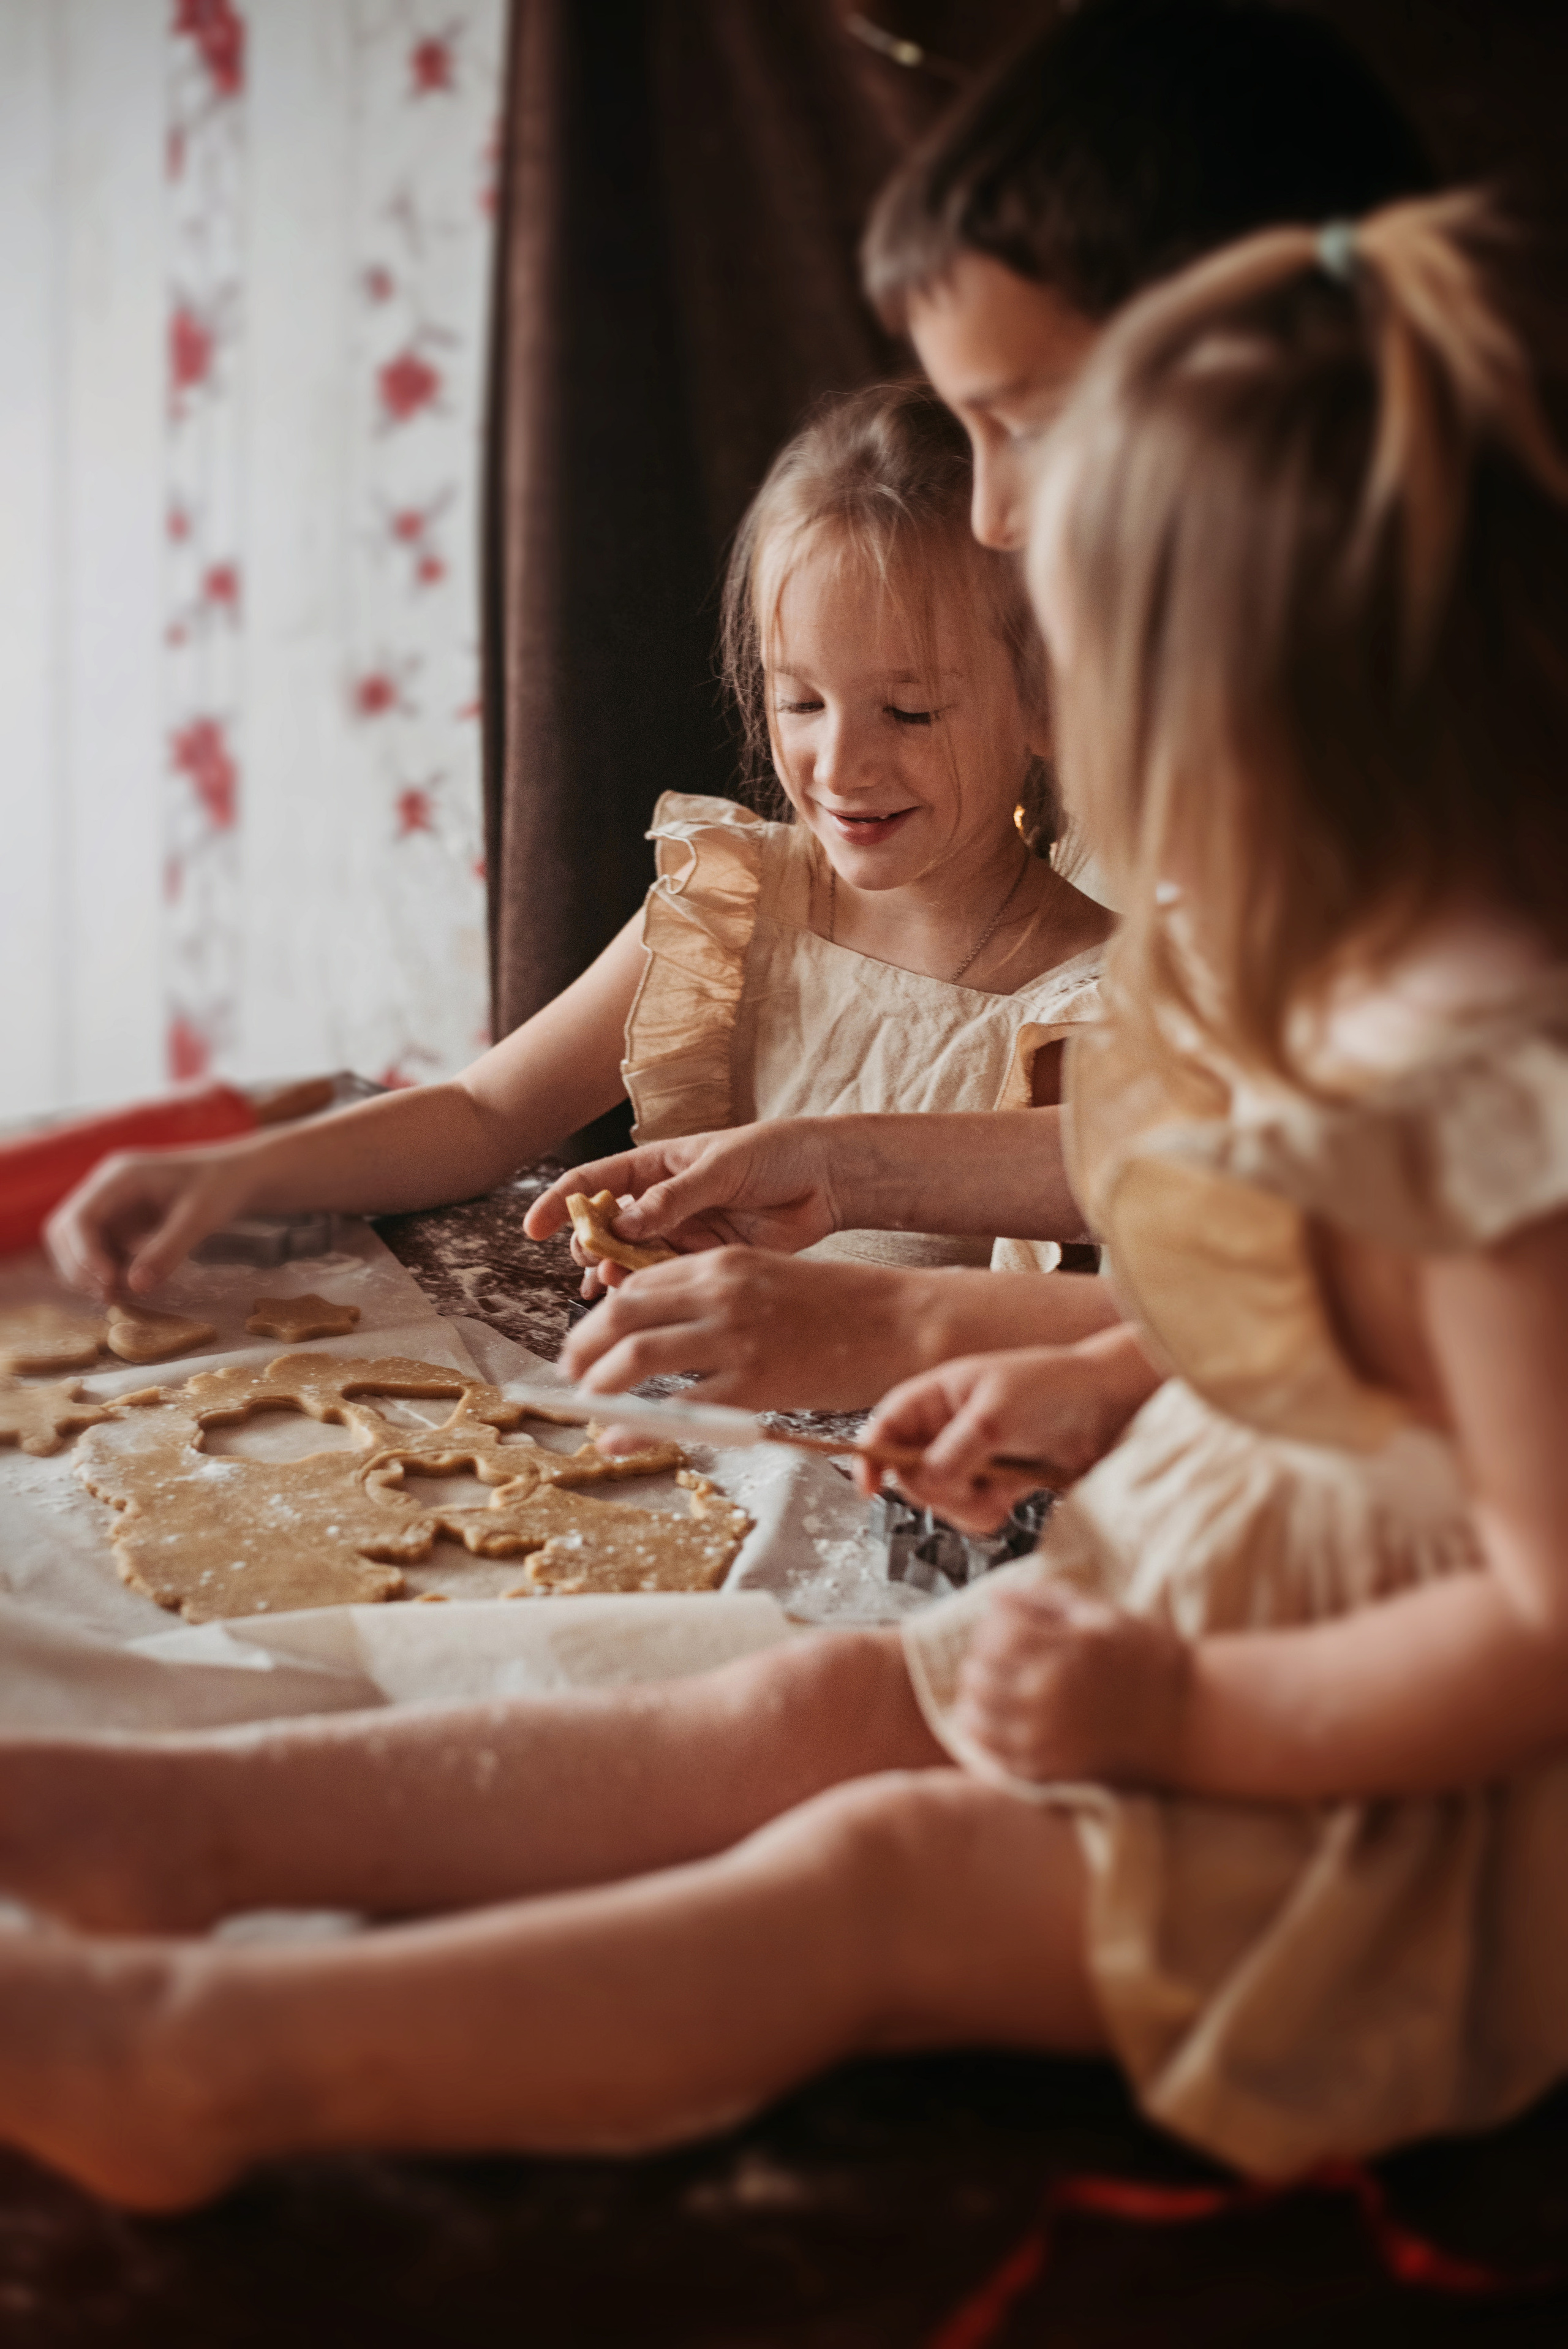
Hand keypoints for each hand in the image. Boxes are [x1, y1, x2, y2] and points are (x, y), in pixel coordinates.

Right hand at [45, 1146, 260, 1298]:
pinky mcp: (122, 1224)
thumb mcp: (200, 1218)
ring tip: (123, 1293)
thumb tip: (135, 1286)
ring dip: (91, 1272)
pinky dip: (109, 1271)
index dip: (84, 1254)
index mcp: (120, 1177)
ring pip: (78, 1245)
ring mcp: (112, 1207)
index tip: (109, 1282)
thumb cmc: (222, 1187)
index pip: (78, 1218)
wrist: (238, 1177)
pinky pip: (101, 1252)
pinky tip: (134, 1283)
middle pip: (65, 1232)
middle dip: (79, 1267)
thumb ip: (168, 1250)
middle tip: (110, 1295)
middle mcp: (107, 1189)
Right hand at [525, 1124, 843, 1270]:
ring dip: (616, 1274)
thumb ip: (675, 1197)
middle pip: (606, 1229)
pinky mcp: (705, 1261)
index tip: (533, 1228)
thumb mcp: (720, 1166)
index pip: (594, 1182)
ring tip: (613, 1285)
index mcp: (655, 1165)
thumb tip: (625, 1223)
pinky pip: (666, 1280)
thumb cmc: (774, 1153)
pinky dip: (648, 1292)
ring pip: (632, 1260)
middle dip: (590, 1247)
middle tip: (592, 1262)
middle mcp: (661, 1202)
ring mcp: (681, 1233)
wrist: (827, 1178)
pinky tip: (637, 1302)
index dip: (560, 1203)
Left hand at [561, 1248, 931, 1410]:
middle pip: (621, 1314)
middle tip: (570, 1372)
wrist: (900, 1323)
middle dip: (583, 1346)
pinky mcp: (753, 1383)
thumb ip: (718, 1294)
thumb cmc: (842, 1305)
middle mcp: (719, 1293)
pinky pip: (677, 1409)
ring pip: (636, 1357)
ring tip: (586, 1404)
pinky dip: (636, 1425)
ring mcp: (734, 1338)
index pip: (637, 1283)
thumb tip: (668, 1324)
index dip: (600, 1315)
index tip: (588, 1341)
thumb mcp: (769, 1277)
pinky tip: (616, 1437)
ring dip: (597, 1383)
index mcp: (722, 1263)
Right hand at [859, 1333, 1161, 1530]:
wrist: (1106, 1408)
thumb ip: (953, 1452)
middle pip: (909, 1476)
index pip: (883, 1428)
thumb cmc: (1051, 1390)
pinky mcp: (993, 1484)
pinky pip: (971, 1514)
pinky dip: (990, 1511)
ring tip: (1005, 1482)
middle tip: (973, 1477)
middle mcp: (944, 1429)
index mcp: (935, 1397)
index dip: (869, 1458)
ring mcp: (968, 1458)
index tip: (870, 1489)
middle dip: (938, 1487)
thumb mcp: (994, 1415)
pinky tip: (1016, 1492)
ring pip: (939, 1501)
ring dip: (970, 1502)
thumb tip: (923, 1484)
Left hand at [952, 1581, 1189, 1785]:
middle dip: (980, 1660)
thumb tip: (998, 1598)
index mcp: (1062, 1649)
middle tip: (992, 1659)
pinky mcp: (1049, 1769)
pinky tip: (989, 1723)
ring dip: (974, 1697)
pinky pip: (992, 1755)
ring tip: (986, 1690)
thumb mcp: (1103, 1613)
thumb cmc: (1148, 1658)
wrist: (1187, 1719)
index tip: (1001, 1628)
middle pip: (978, 1673)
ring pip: (976, 1714)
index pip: (995, 1631)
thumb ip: (1047, 1601)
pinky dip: (981, 1736)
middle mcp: (1048, 1693)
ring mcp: (1045, 1736)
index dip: (992, 1626)